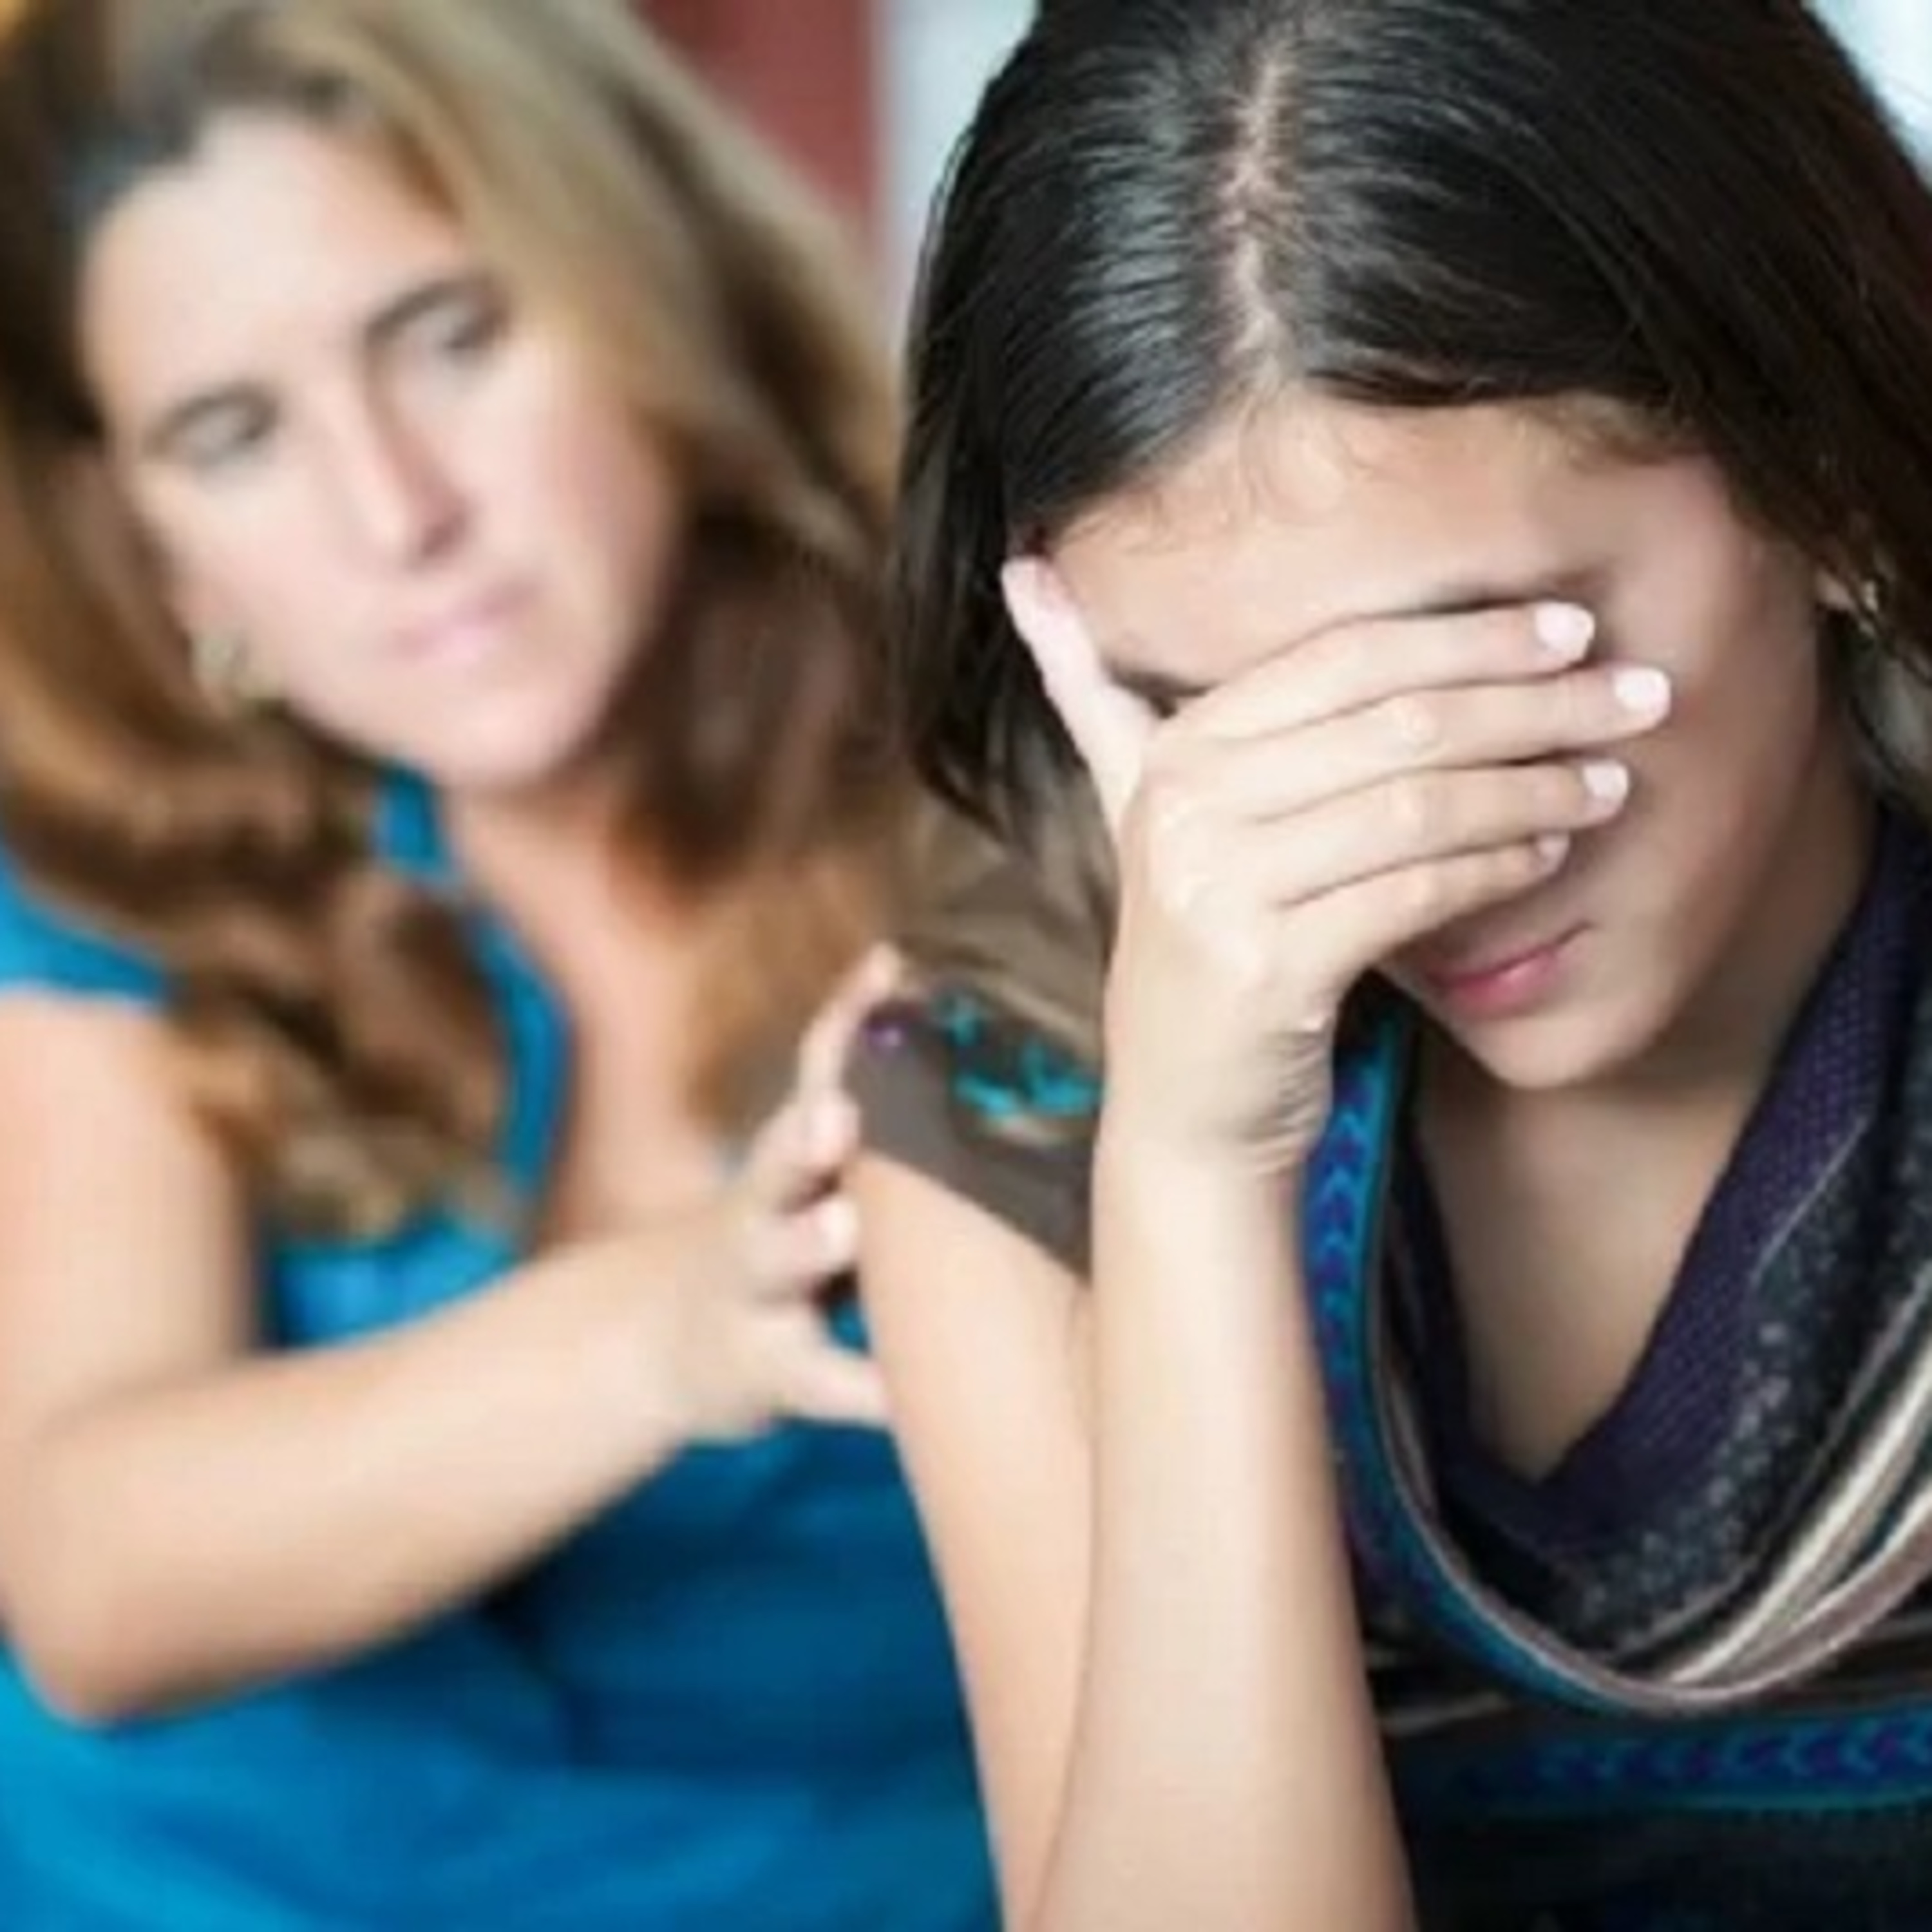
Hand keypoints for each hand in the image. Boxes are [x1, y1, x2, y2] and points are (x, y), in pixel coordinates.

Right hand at [636, 945, 902, 1441]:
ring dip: (805, 1242)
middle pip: (777, 1162)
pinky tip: (904, 1398)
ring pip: (777, 1264)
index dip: (850, 1018)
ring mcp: (755, 1293)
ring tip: (839, 1226)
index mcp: (792, 1148)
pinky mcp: (767, 1373)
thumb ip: (854, 1087)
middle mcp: (763, 1210)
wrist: (666, 1342)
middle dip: (805, 1135)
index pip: (818, 1068)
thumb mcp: (804, 1160)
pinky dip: (862, 1389)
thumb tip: (917, 973)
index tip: (892, 969)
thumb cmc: (777, 1230)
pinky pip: (820, 1382)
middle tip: (837, 1113)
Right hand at [1002, 560, 1669, 1171]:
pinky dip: (1492, 867)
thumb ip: (1097, 699)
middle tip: (1636, 694)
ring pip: (1414, 803)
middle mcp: (1186, 809)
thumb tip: (1027, 577)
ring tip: (1611, 780)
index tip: (1570, 630)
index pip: (1343, 659)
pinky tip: (1549, 856)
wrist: (1183, 1108)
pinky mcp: (1266, 970)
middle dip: (1532, 700)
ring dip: (1533, 786)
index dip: (1468, 637)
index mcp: (1175, 754)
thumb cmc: (1200, 945)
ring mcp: (1219, 891)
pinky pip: (1411, 892)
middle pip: (1394, 722)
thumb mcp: (1140, 812)